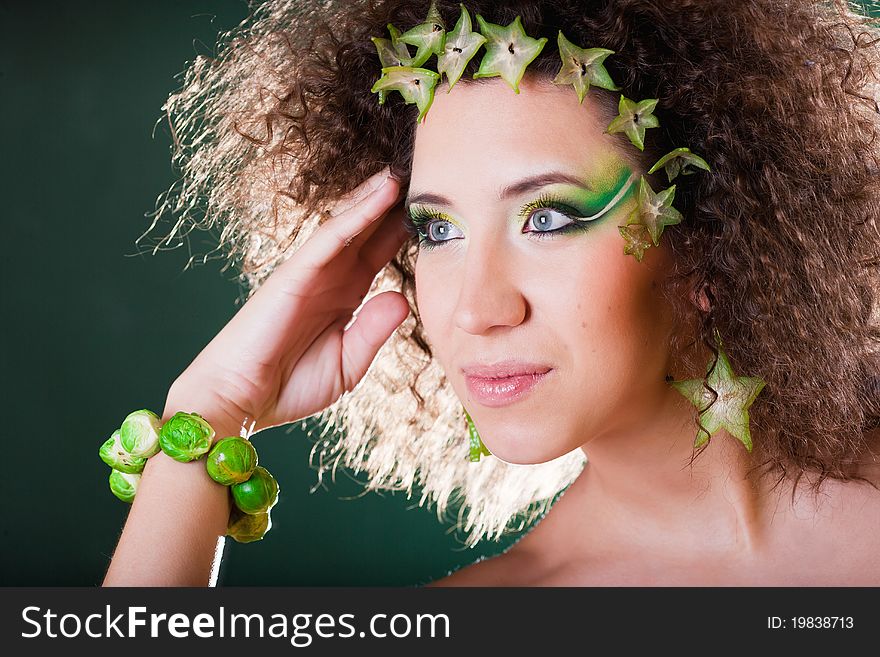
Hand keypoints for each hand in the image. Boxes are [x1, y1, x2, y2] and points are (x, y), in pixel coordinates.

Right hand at [168, 168, 410, 434]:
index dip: (404, 233)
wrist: (242, 403)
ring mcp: (311, 273)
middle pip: (368, 233)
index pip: (379, 256)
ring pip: (350, 225)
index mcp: (344, 297)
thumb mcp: (349, 363)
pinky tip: (382, 193)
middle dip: (394, 206)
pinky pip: (330, 238)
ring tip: (405, 171)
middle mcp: (329, 278)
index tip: (434, 214)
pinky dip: (357, 215)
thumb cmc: (289, 387)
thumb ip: (374, 331)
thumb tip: (401, 297)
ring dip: (377, 197)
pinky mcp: (294, 273)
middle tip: (425, 179)